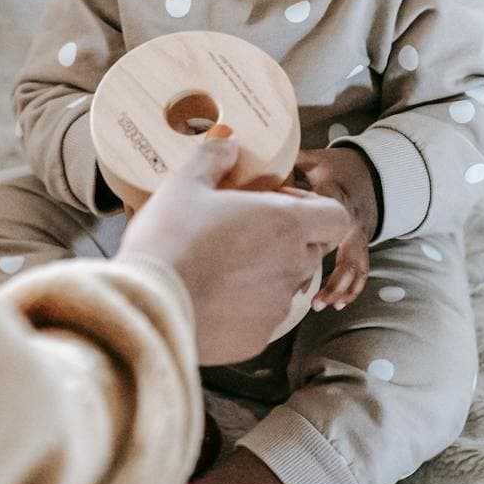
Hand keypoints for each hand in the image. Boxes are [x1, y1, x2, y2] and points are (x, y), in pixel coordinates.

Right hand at [120, 133, 349, 364]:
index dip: (313, 208)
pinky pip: (261, 318)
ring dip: (263, 274)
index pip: (335, 217)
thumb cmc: (170, 239)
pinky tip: (209, 297)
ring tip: (218, 266)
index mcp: (285, 224)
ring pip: (284, 286)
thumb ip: (214, 158)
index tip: (277, 203)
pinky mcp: (257, 339)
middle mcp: (292, 267)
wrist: (148, 307)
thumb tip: (227, 144)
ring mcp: (277, 307)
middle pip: (309, 250)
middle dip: (284, 240)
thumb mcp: (186, 183)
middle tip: (242, 231)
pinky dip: (244, 308)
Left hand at [294, 147, 378, 311]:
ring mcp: (358, 236)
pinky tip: (336, 304)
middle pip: (346, 251)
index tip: (289, 243)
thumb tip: (258, 162)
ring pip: (356, 266)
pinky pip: (360, 270)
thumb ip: (291, 162)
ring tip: (322, 305)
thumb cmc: (333, 169)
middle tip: (309, 297)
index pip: (326, 215)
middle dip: (332, 277)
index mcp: (337, 198)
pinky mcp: (359, 247)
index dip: (310, 229)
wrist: (367, 173)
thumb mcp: (314, 160)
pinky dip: (351, 288)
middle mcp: (351, 221)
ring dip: (341, 287)